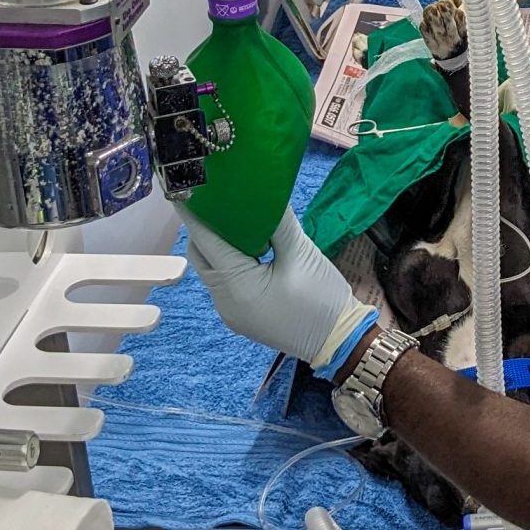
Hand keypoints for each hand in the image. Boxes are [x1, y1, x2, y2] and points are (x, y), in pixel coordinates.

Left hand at [182, 210, 373, 370]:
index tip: (189, 187)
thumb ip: (278, 221)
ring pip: (212, 269)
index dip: (196, 213)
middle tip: (219, 201)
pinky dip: (228, 262)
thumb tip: (264, 192)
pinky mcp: (239, 315)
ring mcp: (230, 311)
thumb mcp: (302, 253)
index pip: (205, 241)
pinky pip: (224, 283)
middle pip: (202, 256)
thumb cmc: (322, 299)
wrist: (340, 342)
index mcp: (236, 286)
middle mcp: (224, 301)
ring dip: (218, 245)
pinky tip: (247, 247)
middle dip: (206, 228)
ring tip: (235, 220)